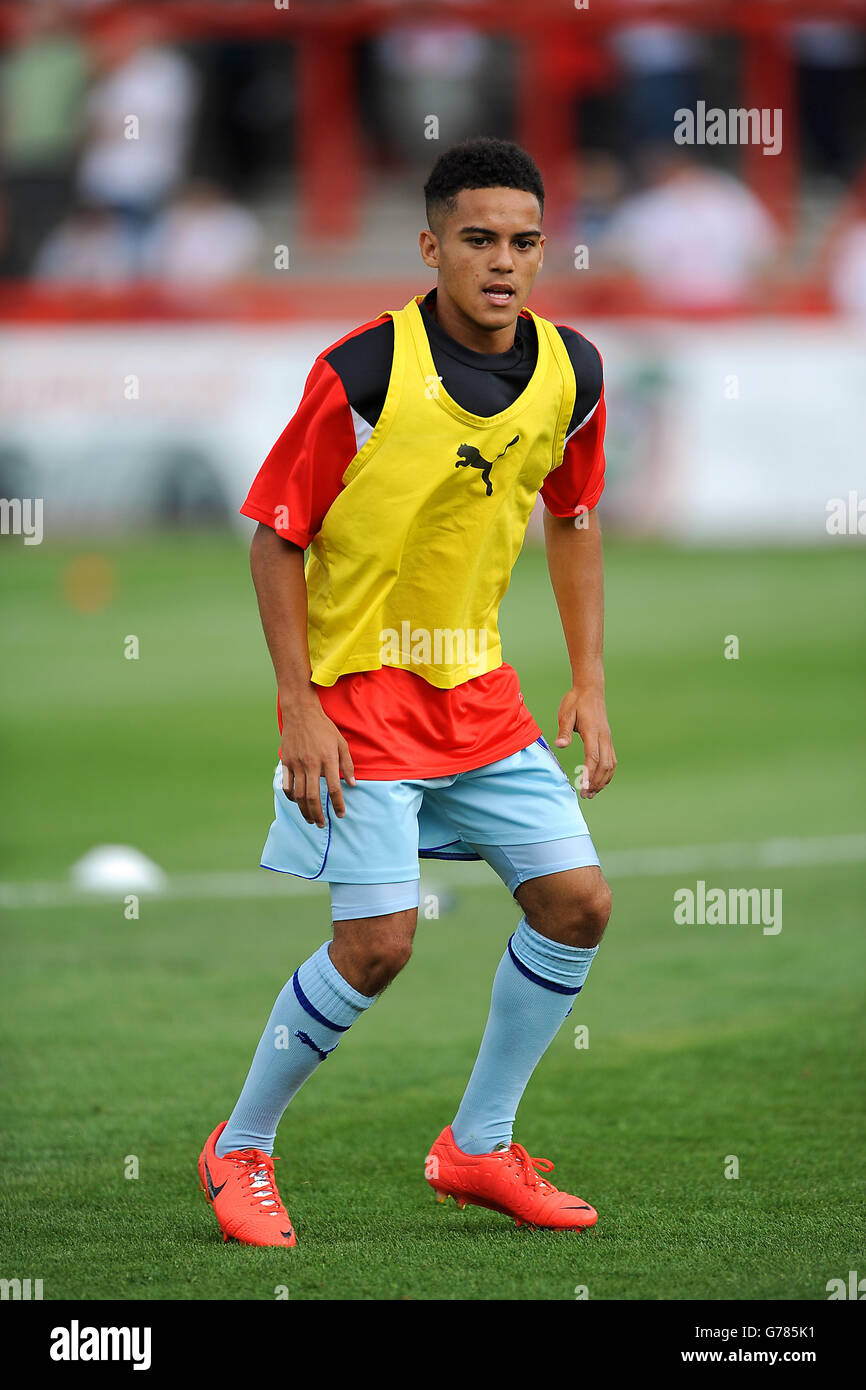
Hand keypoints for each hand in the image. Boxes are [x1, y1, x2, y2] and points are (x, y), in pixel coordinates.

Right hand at [279, 699, 355, 826]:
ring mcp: (296, 764)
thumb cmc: (324, 728)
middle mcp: (311, 764)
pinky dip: (291, 796)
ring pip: (299, 794)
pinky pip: (287, 784)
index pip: (334, 788)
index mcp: (327, 759)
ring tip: (310, 819)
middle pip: (313, 797)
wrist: (301, 713)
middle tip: (322, 824)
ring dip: (305, 810)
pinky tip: (297, 802)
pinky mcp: (286, 762)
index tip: (340, 814)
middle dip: (318, 814)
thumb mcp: (341, 743)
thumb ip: (347, 764)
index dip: (338, 804)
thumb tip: (352, 784)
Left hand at [554, 687, 615, 798]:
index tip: (584, 786)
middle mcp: (604, 737)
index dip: (589, 773)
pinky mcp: (608, 740)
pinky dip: (607, 773)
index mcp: (593, 731)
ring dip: (603, 780)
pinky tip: (600, 781)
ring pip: (611, 764)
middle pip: (605, 765)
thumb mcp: (565, 713)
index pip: (593, 757)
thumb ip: (564, 730)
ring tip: (592, 792)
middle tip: (585, 795)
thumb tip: (560, 745)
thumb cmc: (575, 701)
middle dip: (596, 782)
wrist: (590, 690)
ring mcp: (608, 739)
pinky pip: (612, 760)